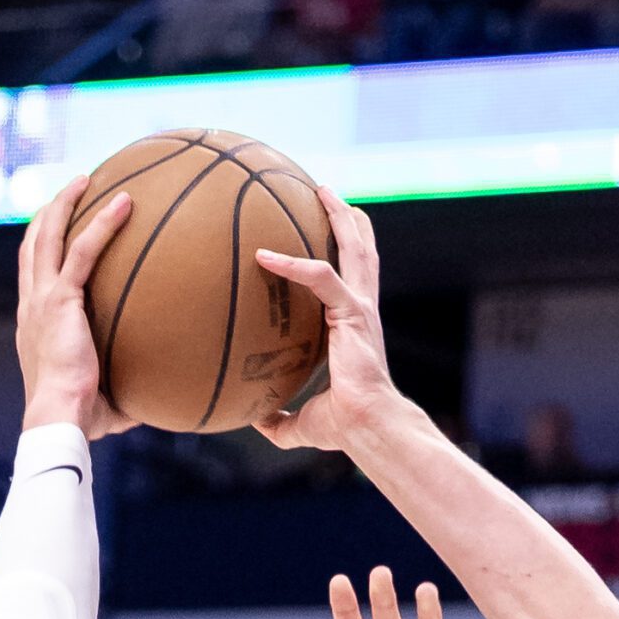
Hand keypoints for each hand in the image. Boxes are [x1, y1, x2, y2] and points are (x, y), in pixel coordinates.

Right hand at [17, 172, 133, 439]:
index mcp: (34, 327)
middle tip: (70, 192)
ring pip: (48, 235)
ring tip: (85, 179)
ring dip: (65, 203)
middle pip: (33, 246)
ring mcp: (42, 299)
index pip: (33, 279)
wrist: (59, 419)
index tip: (56, 234)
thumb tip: (156, 401)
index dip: (41, 251)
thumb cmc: (79, 421)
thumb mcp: (103, 403)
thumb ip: (124, 393)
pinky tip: (125, 202)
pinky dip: (103, 222)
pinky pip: (83, 250)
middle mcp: (31, 306)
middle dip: (47, 214)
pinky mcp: (60, 299)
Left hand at [253, 187, 400, 454]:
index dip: (342, 255)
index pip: (351, 280)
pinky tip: (265, 255)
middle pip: (361, 252)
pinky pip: (321, 277)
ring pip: (354, 249)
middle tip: (329, 193)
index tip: (325, 234)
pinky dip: (293, 264)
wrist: (366, 427)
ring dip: (339, 217)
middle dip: (348, 219)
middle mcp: (362, 310)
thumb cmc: (344, 428)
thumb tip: (252, 420)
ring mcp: (360, 308)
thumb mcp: (303, 422)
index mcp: (354, 327)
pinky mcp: (352, 314)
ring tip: (323, 190)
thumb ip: (278, 418)